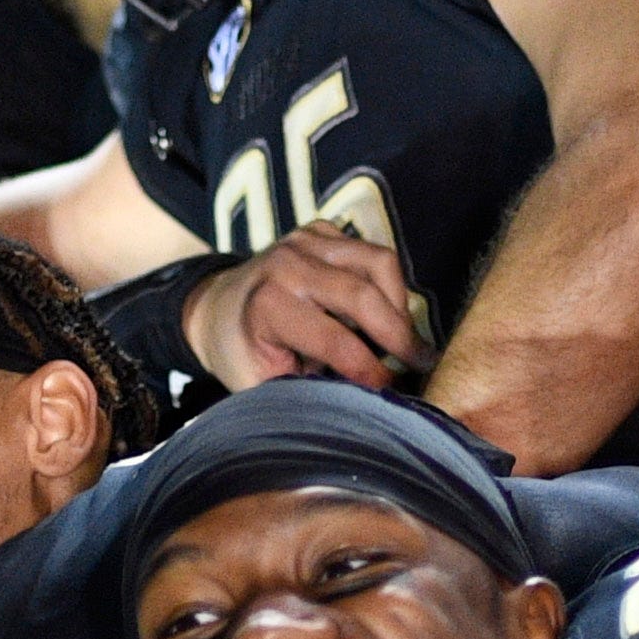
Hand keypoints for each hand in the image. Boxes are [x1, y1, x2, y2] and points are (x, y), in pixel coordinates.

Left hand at [189, 226, 426, 389]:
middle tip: (423, 364)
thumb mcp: (262, 387)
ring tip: (403, 337)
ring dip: (400, 304)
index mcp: (267, 306)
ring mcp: (305, 241)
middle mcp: (287, 264)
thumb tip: (361, 408)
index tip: (392, 392)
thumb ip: (307, 394)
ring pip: (380, 263)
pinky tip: (381, 312)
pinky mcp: (320, 230)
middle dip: (401, 336)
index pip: (336, 341)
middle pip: (365, 295)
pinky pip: (372, 253)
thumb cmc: (241, 355)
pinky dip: (386, 283)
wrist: (215, 308)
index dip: (371, 371)